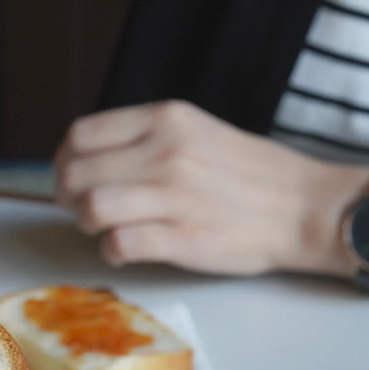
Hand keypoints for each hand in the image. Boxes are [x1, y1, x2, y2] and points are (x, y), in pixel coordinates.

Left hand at [55, 100, 368, 275]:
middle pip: (78, 173)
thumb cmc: (248, 173)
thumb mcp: (195, 131)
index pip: (81, 135)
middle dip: (67, 195)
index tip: (68, 177)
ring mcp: (175, 195)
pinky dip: (111, 250)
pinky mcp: (184, 237)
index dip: (63, 160)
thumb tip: (89, 158)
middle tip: (80, 209)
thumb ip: (144, 138)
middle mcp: (166, 152)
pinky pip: (119, 244)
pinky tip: (124, 249)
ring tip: (103, 228)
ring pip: (92, 207)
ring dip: (87, 223)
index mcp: (165, 119)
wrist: (305, 207)